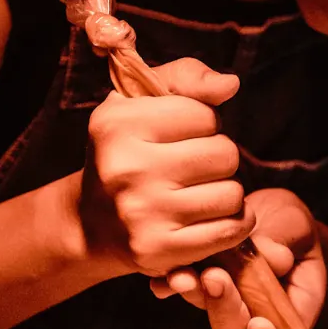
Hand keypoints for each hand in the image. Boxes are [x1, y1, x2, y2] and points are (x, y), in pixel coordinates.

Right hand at [79, 58, 254, 275]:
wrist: (90, 222)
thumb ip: (187, 78)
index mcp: (118, 125)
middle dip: (218, 157)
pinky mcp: (158, 250)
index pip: (206, 115)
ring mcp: (141, 214)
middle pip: (225, 153)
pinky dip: (236, 222)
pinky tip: (217, 215)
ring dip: (227, 191)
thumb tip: (230, 85)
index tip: (181, 135)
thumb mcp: (142, 101)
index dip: (203, 123)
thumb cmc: (127, 150)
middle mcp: (125, 169)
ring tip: (200, 191)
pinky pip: (230, 230)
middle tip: (193, 166)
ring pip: (232, 194)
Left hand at [150, 187, 326, 328]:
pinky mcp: (200, 285)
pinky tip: (168, 274)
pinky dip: (173, 285)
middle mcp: (257, 313)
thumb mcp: (294, 223)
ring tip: (186, 273)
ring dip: (196, 296)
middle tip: (215, 279)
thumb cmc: (287, 221)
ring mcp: (225, 302)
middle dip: (225, 313)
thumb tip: (275, 259)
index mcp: (293, 308)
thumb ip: (286, 241)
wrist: (253, 208)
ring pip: (208, 313)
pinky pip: (185, 290)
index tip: (259, 325)